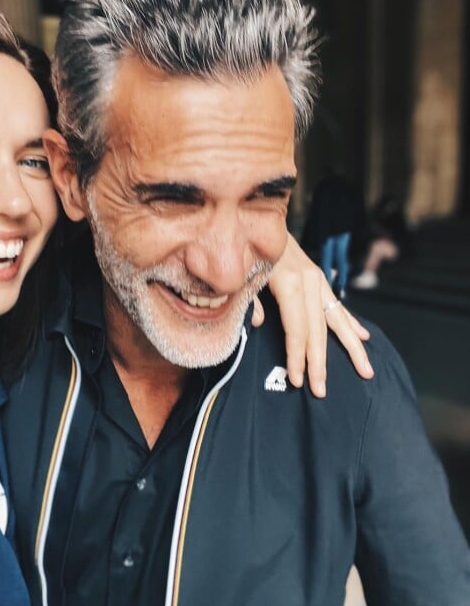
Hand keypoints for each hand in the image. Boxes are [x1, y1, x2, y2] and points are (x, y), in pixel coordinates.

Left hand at [252, 233, 373, 397]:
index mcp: (290, 283)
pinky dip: (350, 322)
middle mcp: (309, 281)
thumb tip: (261, 324)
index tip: (296, 379)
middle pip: (318, 330)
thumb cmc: (243, 247)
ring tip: (365, 371)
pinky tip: (363, 337)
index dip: (297, 356)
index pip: (297, 329)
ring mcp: (316, 279)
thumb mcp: (241, 274)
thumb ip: (250, 300)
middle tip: (321, 391)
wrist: (255, 215)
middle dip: (320, 362)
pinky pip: (336, 304)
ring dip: (350, 347)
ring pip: (336, 319)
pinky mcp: (316, 277)